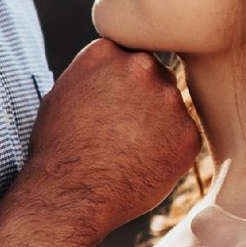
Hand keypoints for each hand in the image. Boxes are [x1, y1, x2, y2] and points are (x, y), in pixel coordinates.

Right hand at [23, 40, 199, 242]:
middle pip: (156, 77)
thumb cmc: (57, 149)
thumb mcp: (63, 94)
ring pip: (171, 108)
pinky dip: (169, 152)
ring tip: (126, 154)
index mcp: (108, 52)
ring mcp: (168, 99)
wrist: (69, 194)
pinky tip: (140, 167)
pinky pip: (183, 138)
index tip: (110, 106)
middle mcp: (141, 66)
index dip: (121, 85)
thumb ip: (95, 75)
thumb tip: (111, 74)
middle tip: (121, 134)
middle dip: (144, 101)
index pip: (129, 57)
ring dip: (158, 126)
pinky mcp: (187, 134)